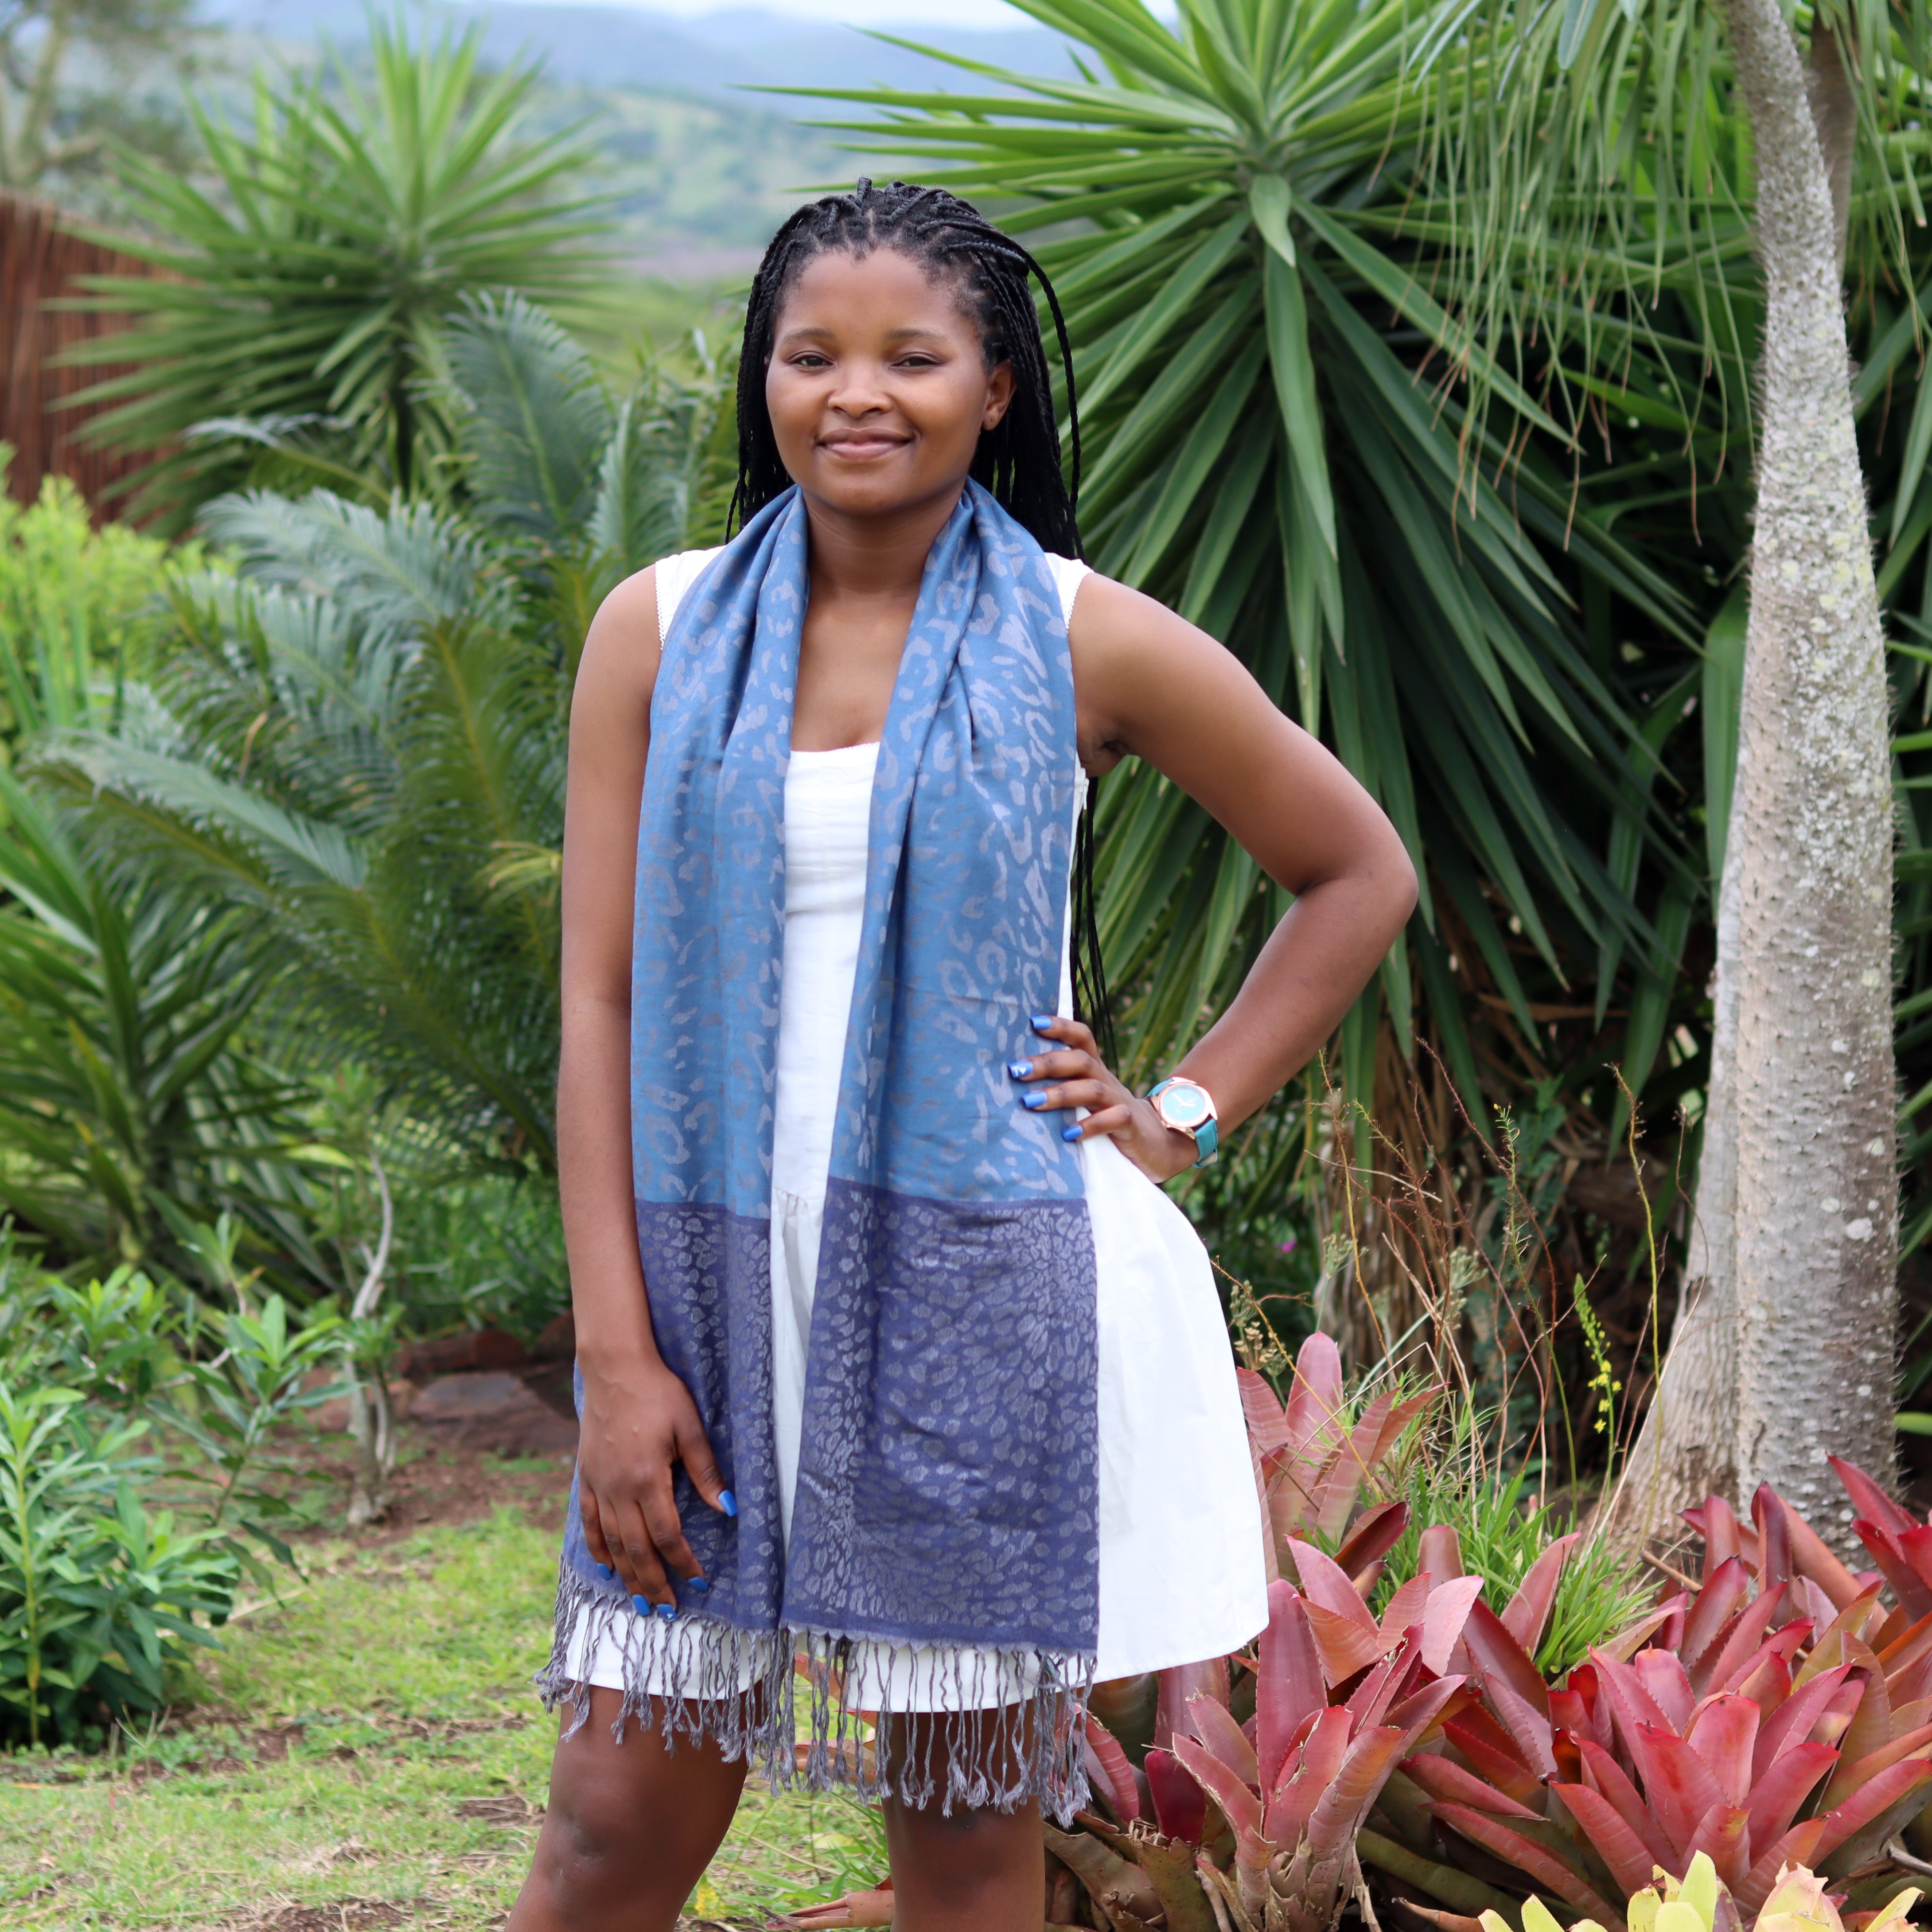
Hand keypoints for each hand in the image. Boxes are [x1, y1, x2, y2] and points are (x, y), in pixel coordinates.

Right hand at [576, 1347, 732, 1611]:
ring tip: (640, 1602)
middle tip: (667, 1612)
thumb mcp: (689, 1427)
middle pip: (637, 1549)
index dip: (683, 1562)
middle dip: (653, 1583)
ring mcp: (599, 1484)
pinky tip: (607, 1566)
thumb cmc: (659, 1393)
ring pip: (612, 1542)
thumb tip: (728, 1507)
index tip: (698, 1581)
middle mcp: (619, 1488)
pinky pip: (589, 1521)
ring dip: (627, 1575)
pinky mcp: (586, 1476)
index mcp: (648, 1478)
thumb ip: (706, 1471)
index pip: (667, 1534)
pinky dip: (597, 1548)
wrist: (615, 1369)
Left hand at [1007, 1015, 1199, 1183]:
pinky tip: (1068, 1134)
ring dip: (1060, 1094)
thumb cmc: (1107, 1118)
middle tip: (1016, 1070)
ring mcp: (1120, 1102)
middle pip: (1081, 1061)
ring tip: (1030, 1102)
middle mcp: (1107, 1081)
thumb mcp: (1086, 1098)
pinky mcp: (1130, 1127)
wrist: (1158, 1144)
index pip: (1081, 1037)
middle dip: (1047, 1063)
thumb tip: (1013, 1077)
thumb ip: (1062, 1086)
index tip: (1032, 1022)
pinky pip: (1114, 1120)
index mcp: (1095, 1070)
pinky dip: (1091, 1125)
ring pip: (1092, 1089)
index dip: (1061, 1026)